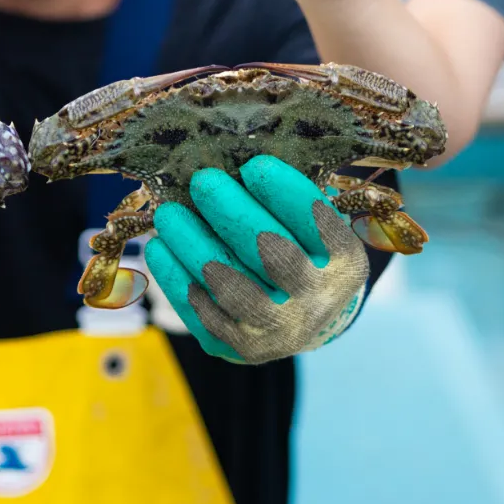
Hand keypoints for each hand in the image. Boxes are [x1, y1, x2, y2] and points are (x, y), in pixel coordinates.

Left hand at [142, 156, 367, 363]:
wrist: (300, 319)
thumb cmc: (301, 252)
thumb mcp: (311, 227)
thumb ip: (284, 199)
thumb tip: (232, 155)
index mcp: (344, 262)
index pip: (319, 224)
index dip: (287, 194)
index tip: (255, 165)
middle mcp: (318, 300)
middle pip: (273, 254)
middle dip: (233, 214)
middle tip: (202, 180)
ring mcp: (281, 330)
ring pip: (232, 287)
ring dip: (195, 246)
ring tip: (168, 214)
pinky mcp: (242, 348)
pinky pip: (204, 314)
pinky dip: (177, 280)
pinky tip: (159, 249)